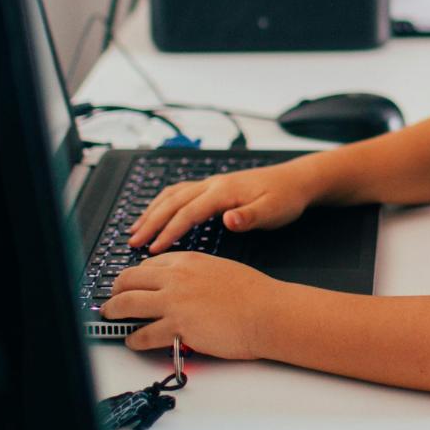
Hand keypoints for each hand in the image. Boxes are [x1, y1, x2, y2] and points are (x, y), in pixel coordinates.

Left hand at [100, 252, 273, 358]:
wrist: (266, 312)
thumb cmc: (252, 293)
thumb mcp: (217, 268)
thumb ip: (193, 273)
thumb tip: (179, 285)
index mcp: (186, 260)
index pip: (146, 265)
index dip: (133, 277)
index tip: (129, 284)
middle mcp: (175, 278)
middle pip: (128, 281)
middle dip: (115, 292)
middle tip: (111, 300)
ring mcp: (174, 302)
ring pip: (127, 305)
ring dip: (114, 313)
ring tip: (111, 318)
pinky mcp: (177, 327)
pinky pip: (143, 334)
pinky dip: (133, 339)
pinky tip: (133, 341)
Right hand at [127, 160, 317, 254]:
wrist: (296, 180)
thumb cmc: (285, 198)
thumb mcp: (273, 211)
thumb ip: (249, 217)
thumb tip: (228, 220)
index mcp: (224, 191)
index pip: (189, 212)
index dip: (169, 231)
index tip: (153, 249)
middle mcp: (213, 184)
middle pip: (173, 201)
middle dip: (151, 222)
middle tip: (133, 242)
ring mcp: (211, 184)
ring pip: (172, 195)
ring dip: (151, 211)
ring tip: (134, 230)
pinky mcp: (213, 187)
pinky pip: (179, 192)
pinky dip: (162, 203)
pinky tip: (155, 214)